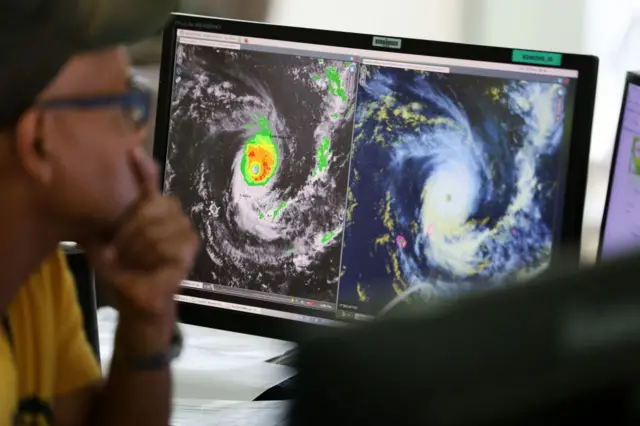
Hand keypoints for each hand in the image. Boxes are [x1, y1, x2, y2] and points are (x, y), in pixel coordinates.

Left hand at [86, 148, 198, 339]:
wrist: (135, 300)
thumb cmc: (122, 271)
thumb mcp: (104, 244)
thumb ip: (106, 220)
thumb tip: (93, 203)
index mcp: (148, 211)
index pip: (149, 183)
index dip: (143, 168)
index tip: (132, 152)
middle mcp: (169, 215)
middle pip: (154, 204)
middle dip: (131, 229)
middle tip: (119, 251)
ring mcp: (183, 229)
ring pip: (159, 226)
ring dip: (139, 248)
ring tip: (133, 262)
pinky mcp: (190, 246)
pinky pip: (170, 243)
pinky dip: (154, 257)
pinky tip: (151, 266)